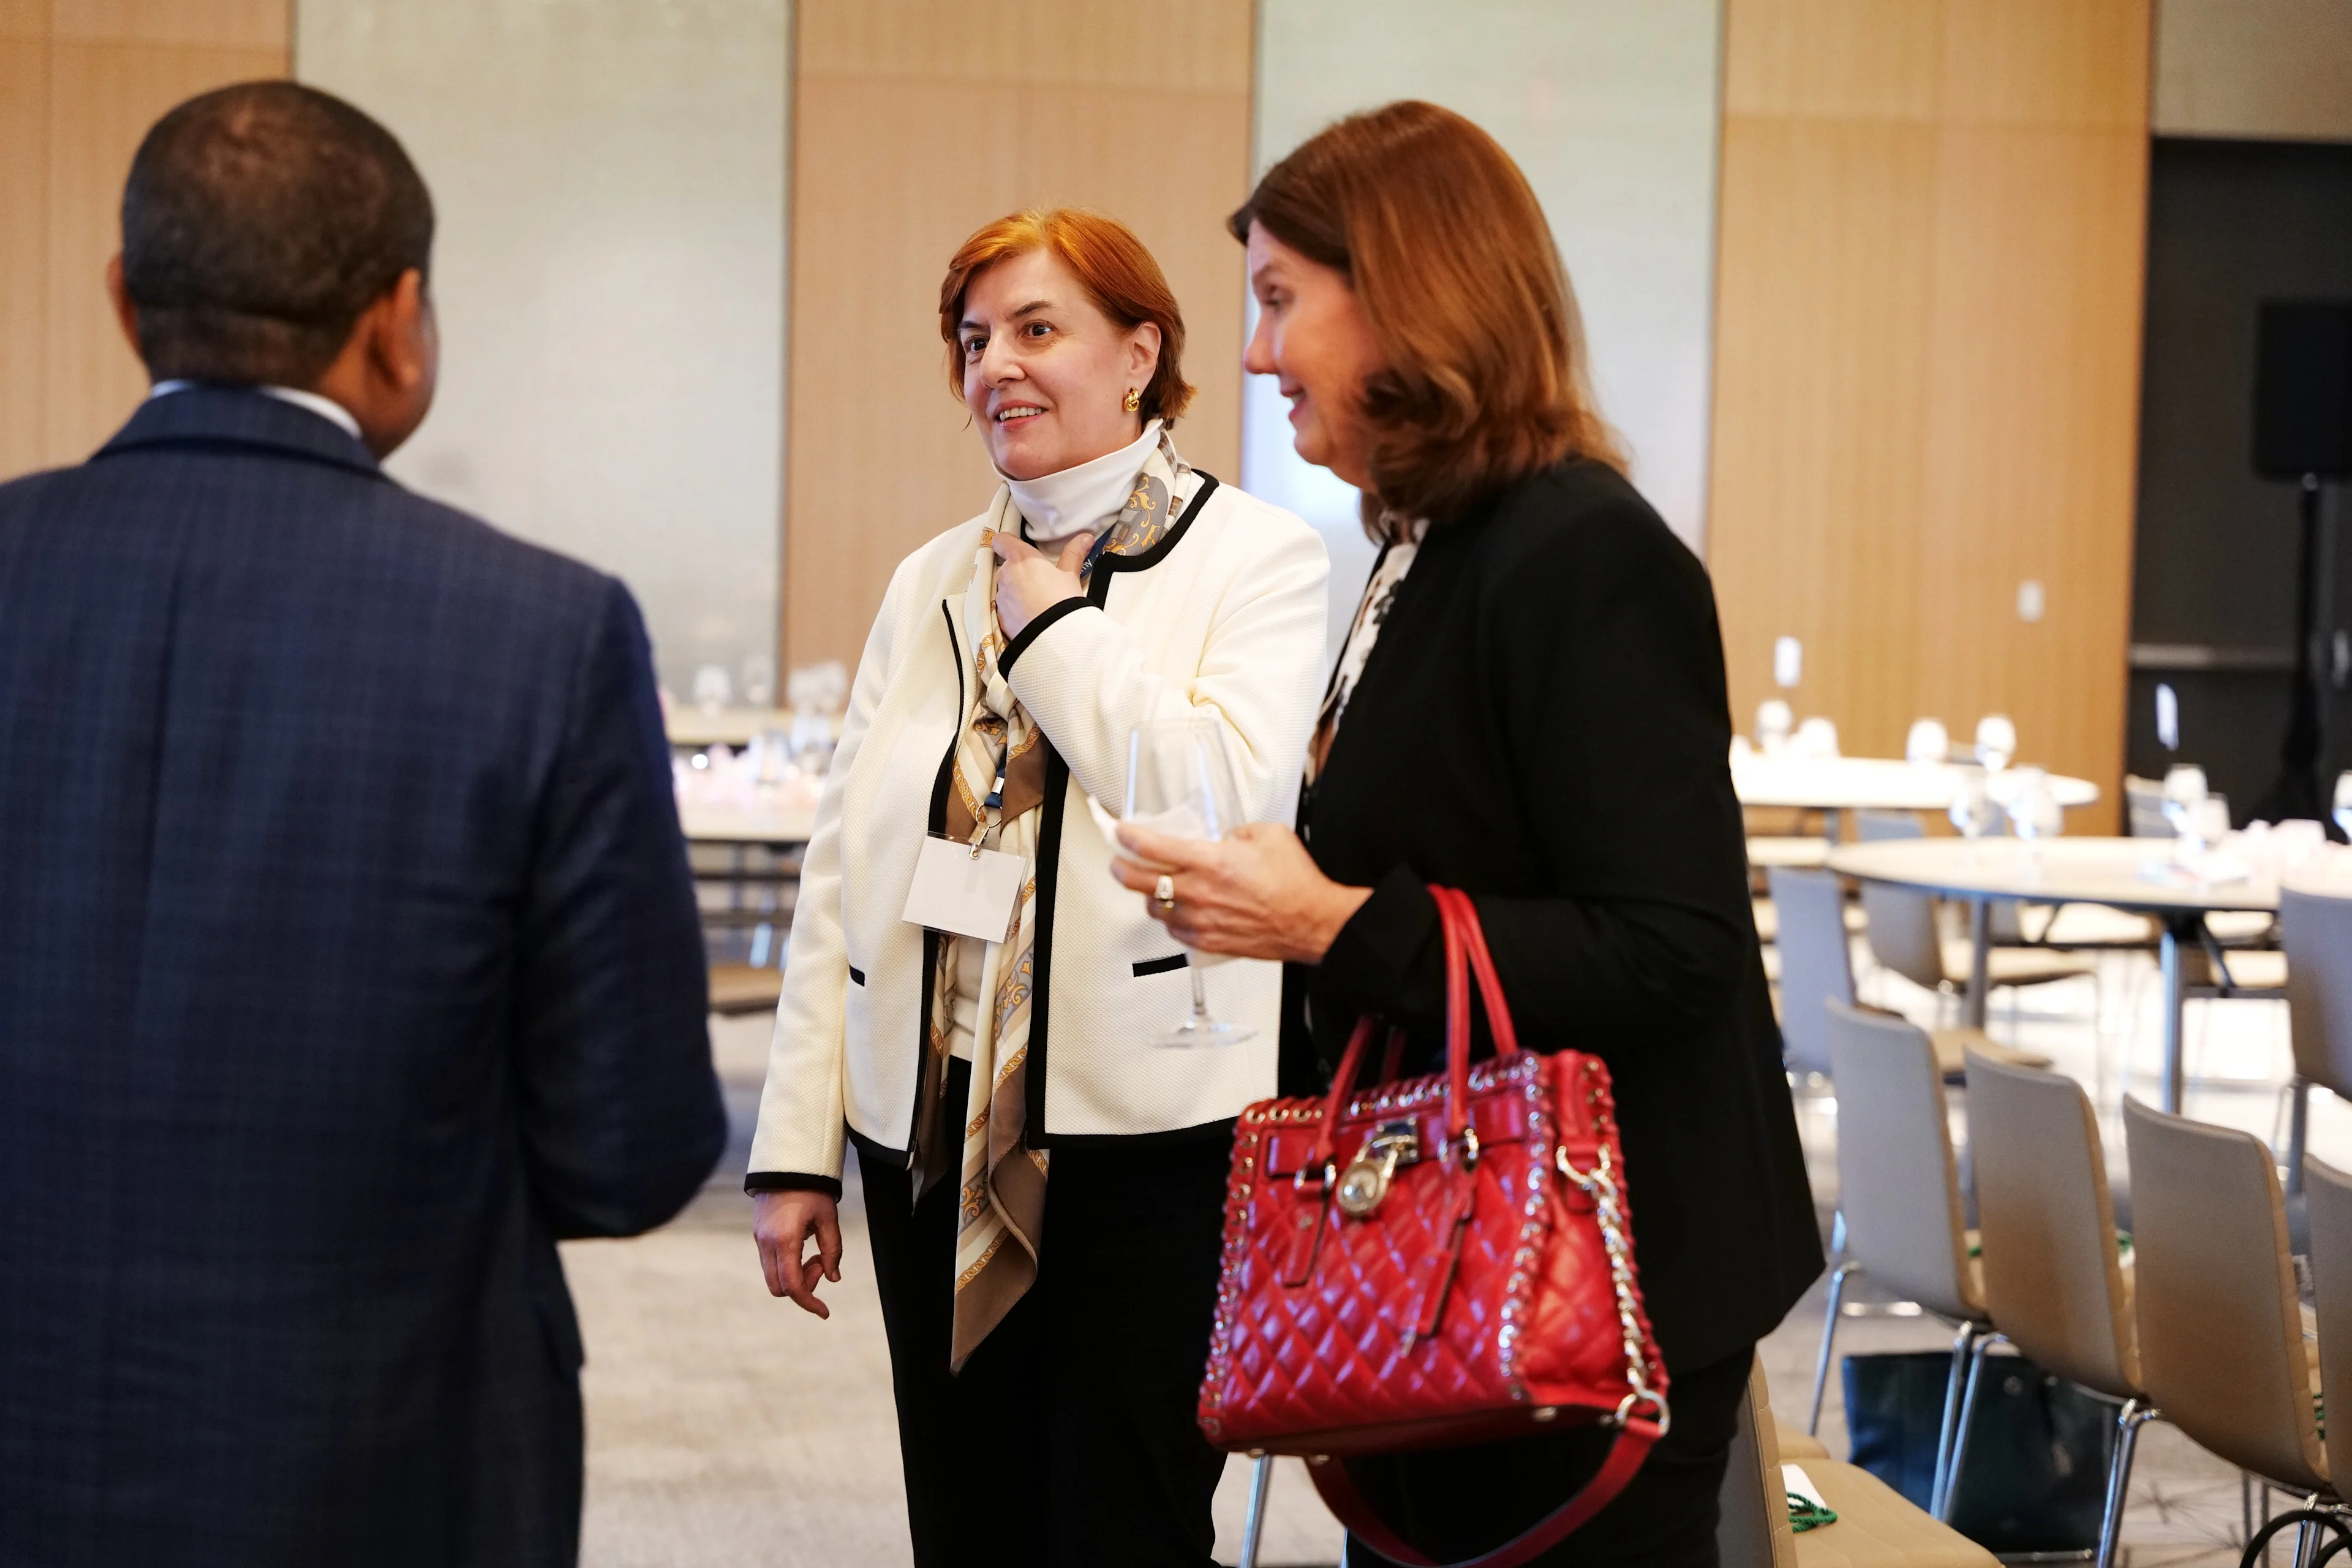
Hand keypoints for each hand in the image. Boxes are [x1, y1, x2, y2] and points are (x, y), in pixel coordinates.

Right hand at [753, 1188, 842, 1318]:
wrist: (787, 1163)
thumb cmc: (812, 1189)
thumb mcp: (828, 1218)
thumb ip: (832, 1250)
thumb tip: (833, 1278)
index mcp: (785, 1240)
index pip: (793, 1286)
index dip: (809, 1303)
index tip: (825, 1312)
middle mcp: (767, 1243)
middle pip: (779, 1287)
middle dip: (802, 1287)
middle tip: (821, 1265)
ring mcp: (759, 1239)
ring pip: (773, 1276)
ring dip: (795, 1275)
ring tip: (814, 1253)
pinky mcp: (758, 1233)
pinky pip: (770, 1261)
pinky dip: (787, 1264)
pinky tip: (803, 1245)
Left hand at [991, 530, 1091, 639]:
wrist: (1054, 636)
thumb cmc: (1063, 600)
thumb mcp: (1071, 576)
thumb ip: (1074, 554)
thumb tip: (1085, 537)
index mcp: (1022, 558)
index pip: (1002, 541)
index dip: (1006, 542)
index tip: (1014, 546)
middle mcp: (1006, 575)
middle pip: (1007, 566)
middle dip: (1019, 572)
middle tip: (1039, 581)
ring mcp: (1001, 597)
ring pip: (1006, 588)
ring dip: (1016, 591)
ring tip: (1037, 602)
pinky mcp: (1000, 617)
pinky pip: (1006, 608)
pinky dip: (1015, 610)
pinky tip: (1031, 616)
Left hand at [1111, 820, 1371, 963]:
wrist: (1312, 922)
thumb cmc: (1295, 882)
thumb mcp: (1268, 834)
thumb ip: (1237, 832)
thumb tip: (1223, 838)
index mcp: (1211, 861)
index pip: (1154, 847)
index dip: (1130, 838)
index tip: (1121, 833)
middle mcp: (1200, 892)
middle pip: (1141, 882)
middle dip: (1122, 869)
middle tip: (1119, 863)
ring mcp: (1202, 920)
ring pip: (1156, 909)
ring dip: (1150, 897)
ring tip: (1155, 888)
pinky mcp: (1209, 942)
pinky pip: (1176, 931)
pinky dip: (1172, 920)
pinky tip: (1179, 912)